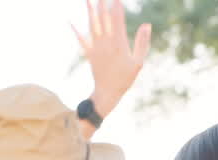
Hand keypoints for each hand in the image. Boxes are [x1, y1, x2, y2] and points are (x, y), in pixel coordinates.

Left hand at [73, 0, 151, 118]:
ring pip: (92, 25)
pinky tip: (70, 21)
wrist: (107, 93)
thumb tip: (146, 25)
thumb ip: (142, 43)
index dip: (116, 6)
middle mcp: (106, 43)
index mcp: (119, 44)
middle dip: (102, 4)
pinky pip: (81, 40)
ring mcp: (96, 48)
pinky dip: (76, 31)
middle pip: (103, 18)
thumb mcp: (138, 62)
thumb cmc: (125, 78)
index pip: (117, 19)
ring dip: (89, 11)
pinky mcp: (89, 54)